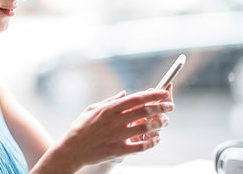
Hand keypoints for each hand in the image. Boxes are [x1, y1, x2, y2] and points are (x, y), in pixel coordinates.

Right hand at [56, 88, 173, 171]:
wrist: (72, 149)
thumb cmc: (81, 127)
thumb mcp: (92, 109)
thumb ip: (110, 100)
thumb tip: (125, 93)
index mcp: (109, 108)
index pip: (136, 98)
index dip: (153, 95)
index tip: (164, 93)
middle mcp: (114, 120)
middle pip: (144, 111)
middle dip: (161, 107)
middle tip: (170, 106)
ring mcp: (117, 136)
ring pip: (146, 127)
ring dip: (159, 124)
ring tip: (165, 121)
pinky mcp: (118, 150)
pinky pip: (140, 146)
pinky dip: (152, 142)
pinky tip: (156, 139)